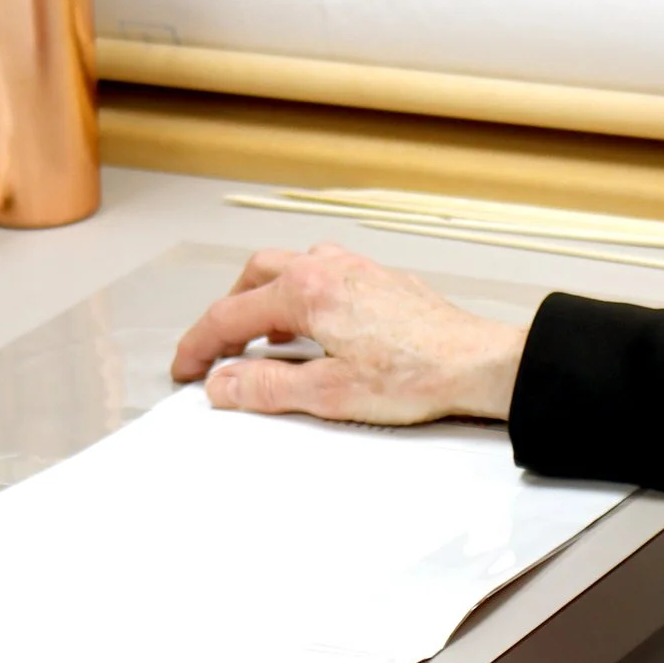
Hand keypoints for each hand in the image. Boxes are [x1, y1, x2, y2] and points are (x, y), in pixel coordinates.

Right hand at [170, 244, 525, 425]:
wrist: (478, 364)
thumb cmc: (415, 376)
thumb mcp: (328, 394)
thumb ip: (267, 387)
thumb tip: (222, 385)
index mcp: (307, 291)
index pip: (230, 316)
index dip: (199, 346)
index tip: (185, 372)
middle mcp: (328, 268)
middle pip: (255, 277)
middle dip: (229, 313)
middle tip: (218, 352)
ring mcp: (358, 269)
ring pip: (292, 268)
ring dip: (266, 298)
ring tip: (261, 339)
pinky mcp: (382, 281)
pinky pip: (325, 275)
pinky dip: (302, 297)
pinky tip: (314, 329)